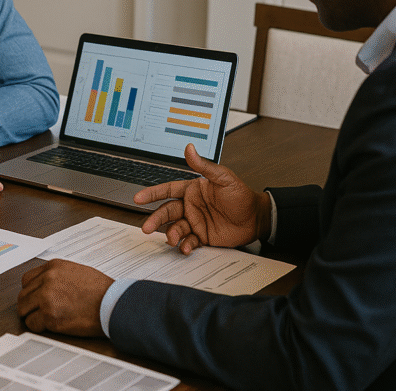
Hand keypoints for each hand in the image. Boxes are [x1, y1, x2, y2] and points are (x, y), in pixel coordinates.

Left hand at [17, 259, 111, 336]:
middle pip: (23, 295)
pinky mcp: (50, 316)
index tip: (35, 298)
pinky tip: (51, 326)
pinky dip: (39, 327)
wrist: (112, 304)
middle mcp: (47, 280)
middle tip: (38, 312)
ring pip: (24, 310)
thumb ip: (57, 276)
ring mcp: (47, 298)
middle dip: (29, 305)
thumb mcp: (76, 272)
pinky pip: (32, 324)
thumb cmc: (101, 290)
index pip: (27, 279)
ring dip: (32, 316)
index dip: (30, 291)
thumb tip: (44, 285)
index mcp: (53, 267)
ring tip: (45, 320)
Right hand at [135, 143, 270, 253]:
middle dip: (155, 219)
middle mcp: (190, 206)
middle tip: (146, 227)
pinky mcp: (202, 236)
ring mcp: (195, 222)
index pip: (167, 190)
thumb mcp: (223, 178)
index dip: (152, 194)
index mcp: (192, 190)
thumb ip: (204, 166)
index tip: (139, 197)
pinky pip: (189, 241)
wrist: (256, 218)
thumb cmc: (241, 195)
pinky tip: (186, 247)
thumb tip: (190, 148)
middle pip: (166, 212)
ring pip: (175, 228)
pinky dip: (185, 245)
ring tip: (172, 238)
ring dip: (171, 234)